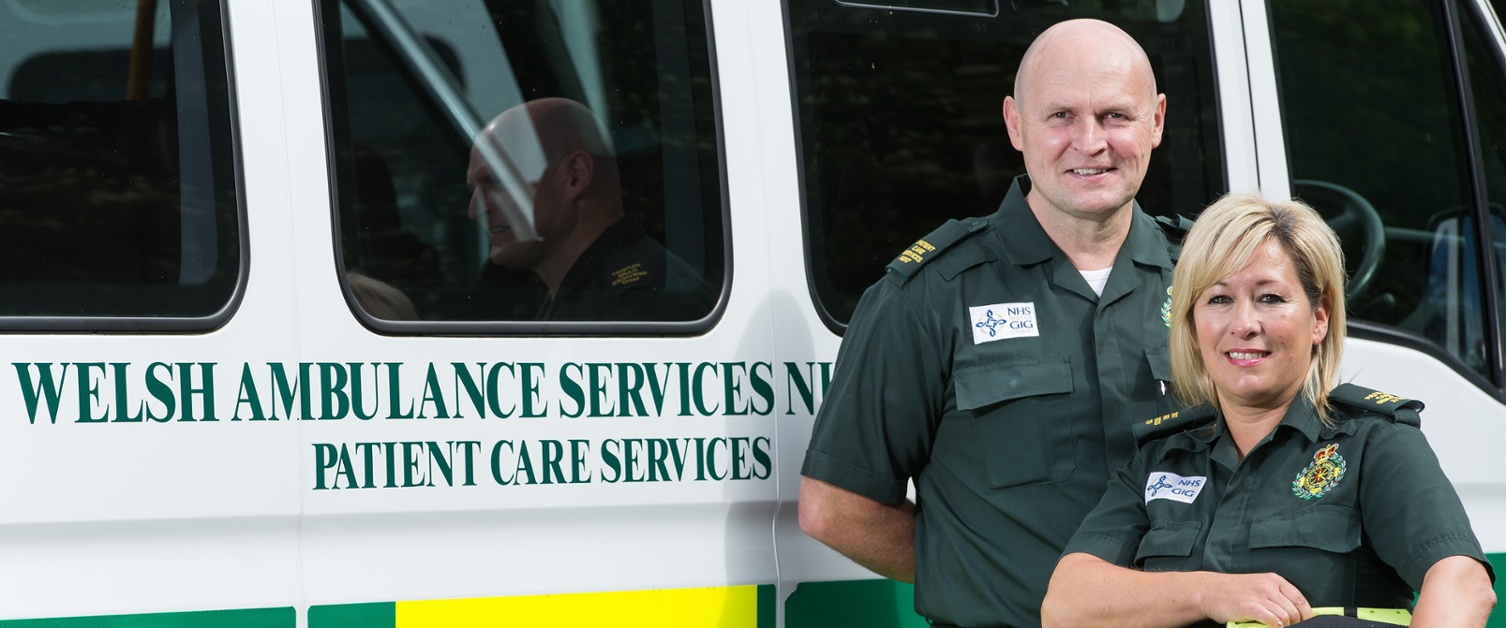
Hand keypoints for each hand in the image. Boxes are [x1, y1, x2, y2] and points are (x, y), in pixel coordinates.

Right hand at [1199, 572, 1313, 626]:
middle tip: (1287, 627)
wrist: (1209, 591)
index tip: (1306, 624)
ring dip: (1283, 626)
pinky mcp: (1249, 606)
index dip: (1307, 616)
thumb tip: (1297, 615)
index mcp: (1274, 580)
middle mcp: (1268, 586)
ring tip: (1275, 627)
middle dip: (1294, 624)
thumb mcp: (1259, 588)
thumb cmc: (1234, 592)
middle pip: (1294, 611)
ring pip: (1285, 617)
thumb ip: (1277, 598)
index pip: (1300, 600)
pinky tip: (1271, 626)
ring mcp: (1258, 595)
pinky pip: (1273, 620)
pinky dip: (1275, 626)